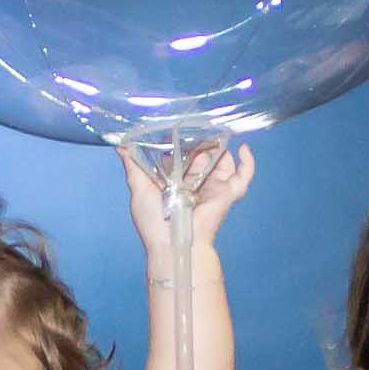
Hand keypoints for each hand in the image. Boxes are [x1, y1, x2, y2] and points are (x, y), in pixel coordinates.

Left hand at [121, 138, 253, 252]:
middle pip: (204, 156)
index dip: (182, 142)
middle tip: (199, 125)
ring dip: (221, 147)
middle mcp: (196, 183)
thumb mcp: (139, 188)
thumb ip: (133, 166)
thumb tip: (120, 145)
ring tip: (218, 132)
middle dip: (203, 141)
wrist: (171, 244)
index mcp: (176, 182)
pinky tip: (243, 148)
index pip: (182, 156)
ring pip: (223, 161)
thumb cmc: (153, 222)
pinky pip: (243, 176)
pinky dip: (248, 163)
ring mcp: (213, 187)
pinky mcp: (228, 193)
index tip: (179, 125)